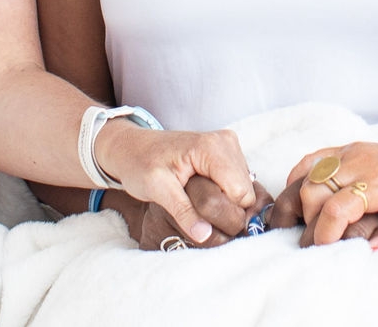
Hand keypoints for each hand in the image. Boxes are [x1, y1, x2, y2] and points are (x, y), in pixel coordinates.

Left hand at [95, 124, 254, 244]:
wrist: (131, 147)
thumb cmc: (140, 164)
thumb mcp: (157, 190)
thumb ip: (183, 212)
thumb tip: (204, 235)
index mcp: (212, 148)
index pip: (240, 192)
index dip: (227, 214)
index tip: (203, 222)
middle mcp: (226, 142)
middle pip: (245, 191)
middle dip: (226, 209)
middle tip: (195, 213)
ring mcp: (228, 145)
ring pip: (244, 188)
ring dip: (225, 202)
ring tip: (195, 201)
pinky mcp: (226, 151)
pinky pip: (238, 181)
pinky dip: (224, 194)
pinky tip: (203, 194)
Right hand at [286, 140, 377, 248]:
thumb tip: (367, 253)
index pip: (337, 208)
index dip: (324, 234)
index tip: (325, 250)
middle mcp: (362, 162)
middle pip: (315, 191)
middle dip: (309, 221)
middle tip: (317, 242)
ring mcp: (352, 151)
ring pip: (308, 175)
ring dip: (301, 202)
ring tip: (307, 223)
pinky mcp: (347, 148)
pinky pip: (312, 159)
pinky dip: (299, 178)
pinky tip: (301, 198)